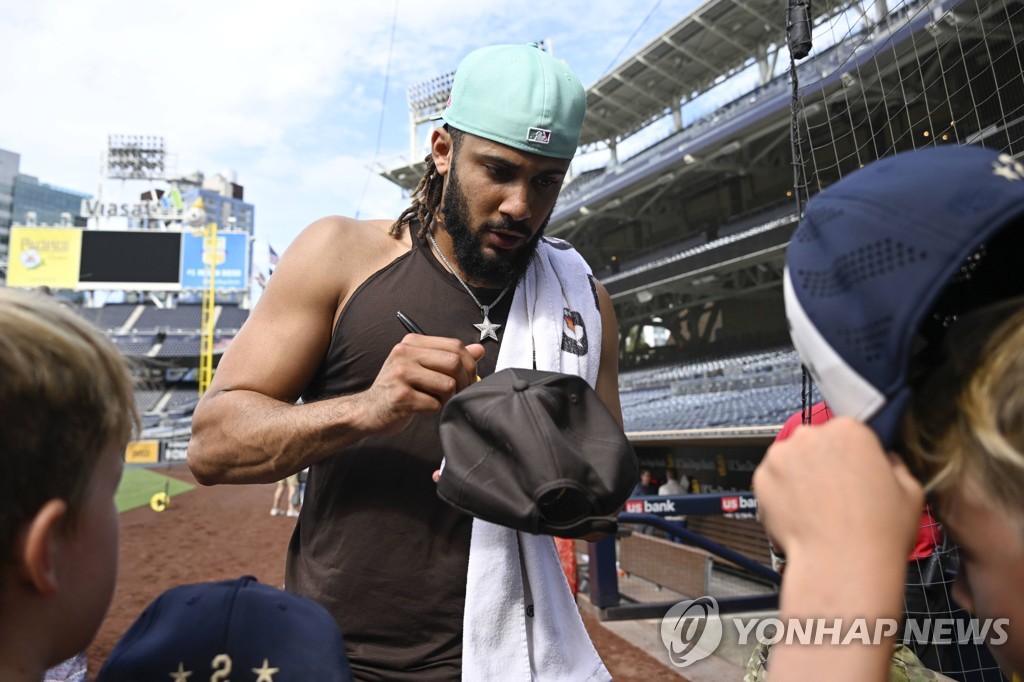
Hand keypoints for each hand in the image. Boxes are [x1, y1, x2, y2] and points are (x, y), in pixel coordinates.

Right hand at [358, 334, 484, 435]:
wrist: (369, 410)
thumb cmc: (398, 388)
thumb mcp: (422, 366)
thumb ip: (449, 357)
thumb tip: (479, 350)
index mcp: (412, 342)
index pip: (455, 345)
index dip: (470, 364)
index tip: (469, 378)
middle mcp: (404, 353)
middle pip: (454, 363)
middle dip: (464, 382)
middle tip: (458, 393)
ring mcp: (401, 374)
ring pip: (447, 385)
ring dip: (447, 398)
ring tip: (435, 400)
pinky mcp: (401, 397)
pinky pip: (434, 404)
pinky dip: (434, 410)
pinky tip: (422, 408)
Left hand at [754, 420, 926, 681]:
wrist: (841, 566)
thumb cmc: (878, 533)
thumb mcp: (910, 491)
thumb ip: (895, 464)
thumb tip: (886, 459)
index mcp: (850, 430)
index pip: (848, 432)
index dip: (852, 456)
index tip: (854, 473)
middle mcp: (811, 435)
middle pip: (816, 443)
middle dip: (823, 463)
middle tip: (835, 495)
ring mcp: (781, 455)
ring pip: (791, 459)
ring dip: (799, 476)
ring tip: (817, 508)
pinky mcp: (760, 478)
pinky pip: (772, 480)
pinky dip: (781, 494)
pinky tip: (800, 515)